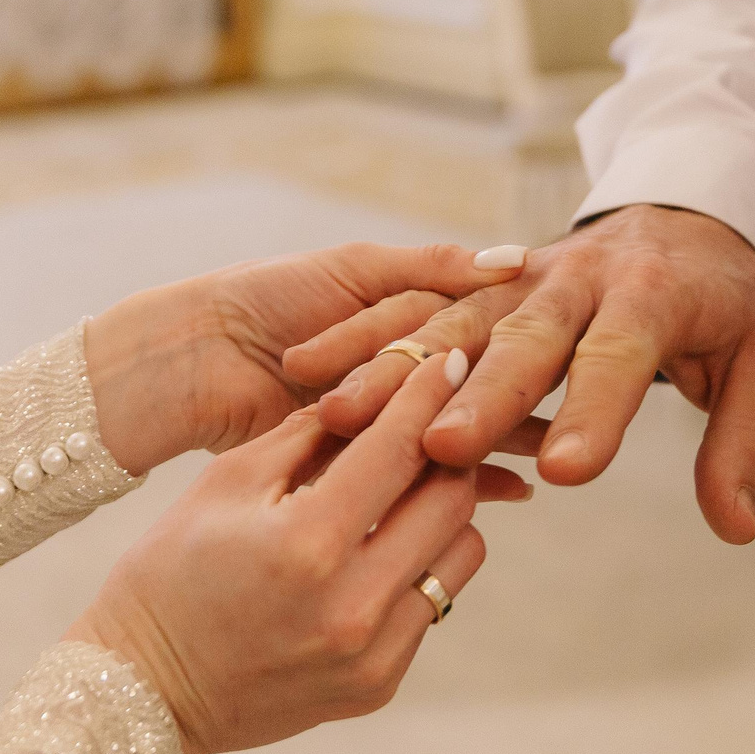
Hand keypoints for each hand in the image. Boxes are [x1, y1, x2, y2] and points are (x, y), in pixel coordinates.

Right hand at [68, 353, 502, 753]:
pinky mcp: (379, 684)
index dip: (427, 395)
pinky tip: (380, 547)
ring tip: (405, 491)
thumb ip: (309, 433)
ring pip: (460, 555)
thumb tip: (375, 390)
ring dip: (442, 513)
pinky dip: (417, 565)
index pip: (398, 450)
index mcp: (307, 544)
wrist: (145, 688)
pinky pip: (432, 604)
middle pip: (451, 502)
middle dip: (448, 452)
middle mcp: (352, 606)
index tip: (449, 359)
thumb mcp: (226, 482)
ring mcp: (372, 654)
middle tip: (432, 425)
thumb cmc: (171, 572)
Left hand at [85, 241, 528, 474]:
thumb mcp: (354, 268)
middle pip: (462, 383)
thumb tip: (515, 261)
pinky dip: (453, 478)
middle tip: (563, 421)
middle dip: (507, 403)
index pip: (467, 328)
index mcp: (398, 311)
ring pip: (443, 426)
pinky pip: (413, 467)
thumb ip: (432, 268)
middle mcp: (392, 362)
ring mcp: (374, 412)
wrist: (191, 355)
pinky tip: (502, 491)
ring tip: (543, 463)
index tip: (562, 354)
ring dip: (491, 443)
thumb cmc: (265, 295)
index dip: (507, 344)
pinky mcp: (351, 455)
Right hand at [288, 205, 754, 544]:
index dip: (594, 412)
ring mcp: (516, 276)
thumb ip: (742, 443)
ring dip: (397, 368)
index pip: (621, 358)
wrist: (683, 211)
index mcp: (650, 296)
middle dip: (480, 392)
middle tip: (443, 447)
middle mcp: (574, 278)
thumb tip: (735, 527)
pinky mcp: (476, 278)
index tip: (565, 473)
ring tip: (344, 418)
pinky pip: (408, 303)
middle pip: (524, 337)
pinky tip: (309, 375)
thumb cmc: (721, 304)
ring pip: (448, 319)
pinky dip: (360, 337)